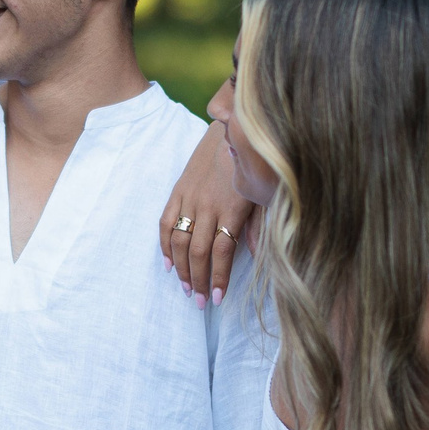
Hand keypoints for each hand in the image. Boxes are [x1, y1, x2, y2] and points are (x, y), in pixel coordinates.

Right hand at [159, 123, 257, 306]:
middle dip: (199, 281)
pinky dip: (164, 245)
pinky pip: (166, 221)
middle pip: (199, 252)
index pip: (222, 252)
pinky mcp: (178, 189)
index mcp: (232, 208)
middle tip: (200, 302)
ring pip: (180, 241)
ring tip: (186, 288)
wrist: (231, 126)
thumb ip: (258, 225)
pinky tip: (168, 264)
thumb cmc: (254, 162)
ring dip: (182, 269)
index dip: (218, 278)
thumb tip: (255, 256)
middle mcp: (208, 205)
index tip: (218, 298)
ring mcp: (190, 197)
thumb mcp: (264, 194)